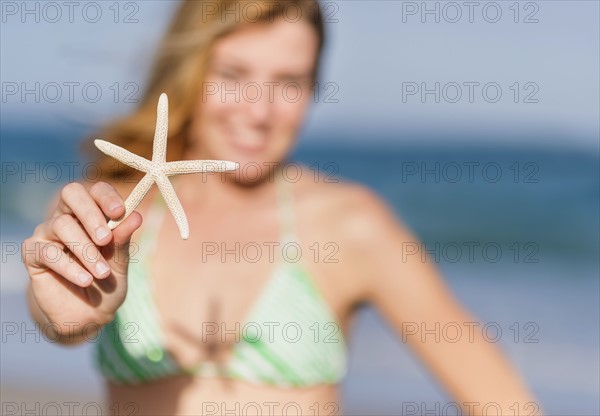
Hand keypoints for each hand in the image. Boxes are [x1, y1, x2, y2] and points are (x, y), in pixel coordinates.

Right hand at [22, 181, 141, 339]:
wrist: (87, 315)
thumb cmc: (106, 282)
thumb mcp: (120, 262)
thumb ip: (123, 239)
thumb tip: (136, 216)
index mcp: (92, 213)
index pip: (96, 190)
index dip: (106, 196)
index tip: (120, 212)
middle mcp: (67, 216)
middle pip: (71, 193)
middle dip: (91, 214)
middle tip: (106, 240)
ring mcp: (47, 233)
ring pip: (62, 225)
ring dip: (85, 250)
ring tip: (102, 273)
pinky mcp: (33, 253)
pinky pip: (48, 252)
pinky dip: (70, 267)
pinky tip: (84, 280)